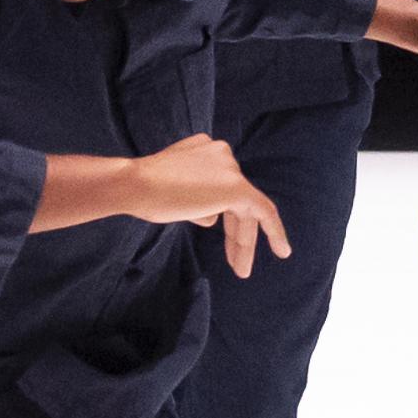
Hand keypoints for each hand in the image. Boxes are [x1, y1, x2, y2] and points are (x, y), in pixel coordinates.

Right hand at [130, 132, 290, 275]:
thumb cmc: (142, 191)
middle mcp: (221, 153)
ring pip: (244, 209)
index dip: (212, 210)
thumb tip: (210, 215)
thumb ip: (194, 197)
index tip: (207, 225)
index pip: (215, 184)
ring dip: (243, 242)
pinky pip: (264, 211)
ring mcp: (230, 168)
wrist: (134, 185)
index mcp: (204, 147)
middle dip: (235, 232)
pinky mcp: (237, 187)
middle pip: (234, 199)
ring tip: (241, 270)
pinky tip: (282, 251)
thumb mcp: (171, 189)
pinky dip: (274, 231)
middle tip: (235, 261)